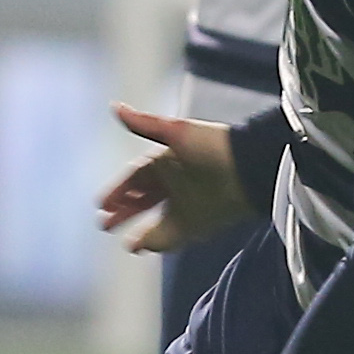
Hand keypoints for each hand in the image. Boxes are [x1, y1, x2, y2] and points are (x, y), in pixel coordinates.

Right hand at [94, 105, 253, 253]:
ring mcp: (187, 205)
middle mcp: (176, 184)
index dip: (118, 190)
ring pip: (157, 221)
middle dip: (124, 212)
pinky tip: (142, 247)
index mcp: (167, 161)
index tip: (101, 204)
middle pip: (144, 200)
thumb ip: (145, 125)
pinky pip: (172, 236)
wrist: (252, 170)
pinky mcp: (200, 224)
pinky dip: (157, 241)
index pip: (136, 178)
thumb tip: (115, 106)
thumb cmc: (215, 147)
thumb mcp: (177, 132)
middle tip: (105, 224)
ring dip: (140, 230)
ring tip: (126, 243)